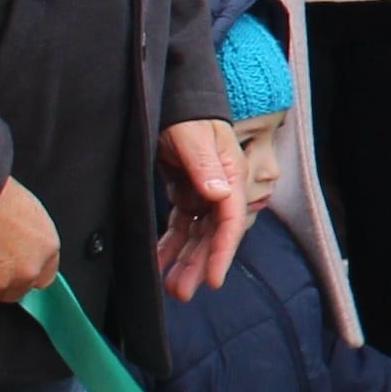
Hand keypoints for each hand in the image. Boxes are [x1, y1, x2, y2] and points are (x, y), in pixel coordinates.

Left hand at [156, 119, 247, 300]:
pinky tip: (160, 262)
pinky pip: (181, 226)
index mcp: (231, 176)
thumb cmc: (186, 114)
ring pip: (197, 236)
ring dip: (186, 261)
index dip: (223, 251)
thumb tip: (219, 194)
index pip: (230, 221)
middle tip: (182, 291)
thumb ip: (204, 164)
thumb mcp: (193, 136)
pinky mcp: (188, 194)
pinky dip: (171, 245)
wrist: (175, 100)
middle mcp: (222, 188)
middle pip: (214, 235)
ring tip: (172, 288)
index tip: (214, 278)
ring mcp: (205, 193)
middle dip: (199, 265)